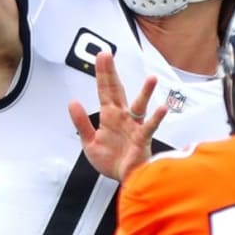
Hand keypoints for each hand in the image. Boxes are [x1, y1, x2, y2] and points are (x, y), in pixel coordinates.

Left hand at [69, 52, 167, 181]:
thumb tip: (73, 102)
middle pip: (117, 91)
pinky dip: (156, 118)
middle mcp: (122, 117)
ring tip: (151, 79)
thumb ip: (82, 122)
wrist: (124, 179)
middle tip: (107, 56)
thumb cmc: (111, 160)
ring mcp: (134, 126)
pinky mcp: (142, 139)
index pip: (104, 90)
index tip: (102, 55)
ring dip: (145, 92)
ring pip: (139, 106)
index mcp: (109, 116)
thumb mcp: (89, 141)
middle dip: (111, 73)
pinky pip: (149, 127)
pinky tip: (161, 108)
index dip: (102, 73)